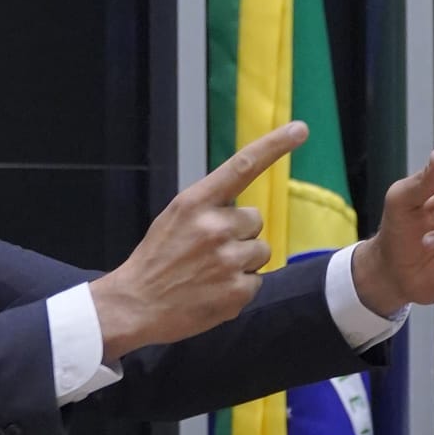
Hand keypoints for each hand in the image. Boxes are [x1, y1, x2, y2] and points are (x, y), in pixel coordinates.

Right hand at [90, 121, 308, 361]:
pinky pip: (257, 281)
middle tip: (208, 251)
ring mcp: (227, 260)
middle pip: (255, 219)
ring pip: (261, 251)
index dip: (275, 146)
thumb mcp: (174, 219)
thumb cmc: (156, 260)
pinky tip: (213, 292)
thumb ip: (208, 208)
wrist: (134, 304)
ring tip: (210, 273)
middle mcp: (214, 226)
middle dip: (239, 234)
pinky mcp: (237, 290)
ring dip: (242, 261)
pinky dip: (239, 288)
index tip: (299, 130)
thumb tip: (245, 212)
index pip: (242, 166)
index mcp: (195, 203)